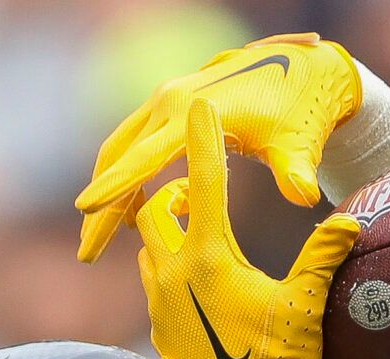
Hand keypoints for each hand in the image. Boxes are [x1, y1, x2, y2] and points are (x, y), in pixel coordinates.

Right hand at [78, 32, 361, 262]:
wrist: (298, 71)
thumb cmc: (299, 111)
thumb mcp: (298, 143)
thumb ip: (296, 170)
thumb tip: (304, 196)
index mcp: (192, 114)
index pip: (145, 157)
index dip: (116, 187)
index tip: (85, 211)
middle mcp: (169, 102)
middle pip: (120, 160)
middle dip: (102, 208)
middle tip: (86, 255)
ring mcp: (163, 102)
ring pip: (118, 152)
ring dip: (106, 196)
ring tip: (96, 245)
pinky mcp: (165, 108)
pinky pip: (131, 146)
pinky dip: (122, 179)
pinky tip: (125, 214)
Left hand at [135, 97, 359, 358]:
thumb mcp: (306, 308)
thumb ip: (323, 258)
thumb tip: (351, 220)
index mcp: (210, 260)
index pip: (203, 183)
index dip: (206, 141)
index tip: (203, 107)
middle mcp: (174, 274)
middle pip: (155, 208)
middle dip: (175, 192)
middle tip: (200, 191)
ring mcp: (159, 302)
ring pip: (149, 244)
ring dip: (170, 231)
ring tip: (199, 233)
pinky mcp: (157, 328)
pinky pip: (152, 280)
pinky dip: (169, 266)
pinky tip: (195, 280)